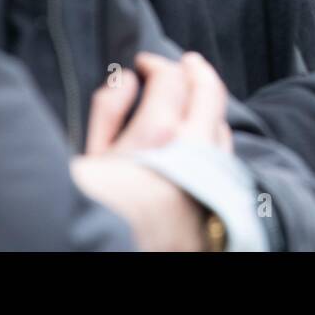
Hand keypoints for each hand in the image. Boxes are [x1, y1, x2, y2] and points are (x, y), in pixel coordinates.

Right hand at [75, 52, 233, 251]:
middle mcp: (193, 149)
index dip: (155, 64)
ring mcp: (210, 173)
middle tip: (185, 61)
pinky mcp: (216, 195)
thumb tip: (129, 79)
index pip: (170, 80)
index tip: (142, 63)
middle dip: (196, 70)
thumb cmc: (96, 204)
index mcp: (158, 135)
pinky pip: (224, 153)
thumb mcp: (90, 156)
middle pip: (209, 92)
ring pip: (222, 122)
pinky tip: (203, 130)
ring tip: (195, 90)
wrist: (113, 253)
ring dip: (209, 100)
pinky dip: (215, 131)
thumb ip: (108, 110)